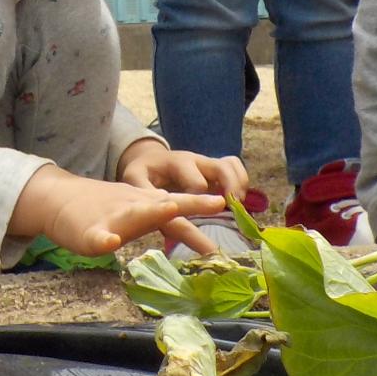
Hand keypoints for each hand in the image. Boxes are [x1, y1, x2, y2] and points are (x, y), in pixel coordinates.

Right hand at [13, 164, 225, 258]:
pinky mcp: (88, 232)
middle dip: (188, 203)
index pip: (177, 202)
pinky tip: (109, 241)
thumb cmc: (101, 208)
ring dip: (151, 211)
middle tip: (215, 201)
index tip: (228, 202)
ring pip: (132, 214)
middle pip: (163, 204)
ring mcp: (110, 218)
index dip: (201, 203)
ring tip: (170, 208)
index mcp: (144, 204)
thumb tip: (186, 215)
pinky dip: (104, 238)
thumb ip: (157, 211)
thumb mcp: (133, 207)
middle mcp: (132, 207)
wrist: (57, 199)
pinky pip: (96, 237)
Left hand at [116, 139, 250, 202]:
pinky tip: (237, 205)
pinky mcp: (214, 170)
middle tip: (232, 210)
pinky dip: (241, 183)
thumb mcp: (135, 181)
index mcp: (177, 163)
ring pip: (232, 165)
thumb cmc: (142, 173)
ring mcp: (207, 163)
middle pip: (222, 168)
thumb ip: (147, 195)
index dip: (200, 201)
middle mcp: (196, 160)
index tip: (199, 216)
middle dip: (230, 188)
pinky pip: (234, 168)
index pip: (196, 182)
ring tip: (238, 209)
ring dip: (239, 186)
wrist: (147, 159)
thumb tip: (164, 213)